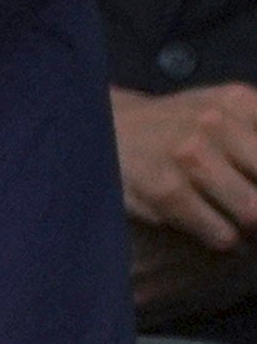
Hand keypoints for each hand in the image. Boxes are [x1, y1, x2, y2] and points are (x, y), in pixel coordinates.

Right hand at [116, 80, 256, 253]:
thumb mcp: (226, 112)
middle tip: (252, 213)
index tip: (254, 182)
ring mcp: (189, 156)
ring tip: (239, 223)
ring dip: (253, 231)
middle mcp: (215, 123)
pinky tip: (212, 227)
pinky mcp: (166, 192)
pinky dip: (226, 242)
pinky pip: (223, 236)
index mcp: (239, 102)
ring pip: (254, 215)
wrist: (102, 128)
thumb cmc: (179, 126)